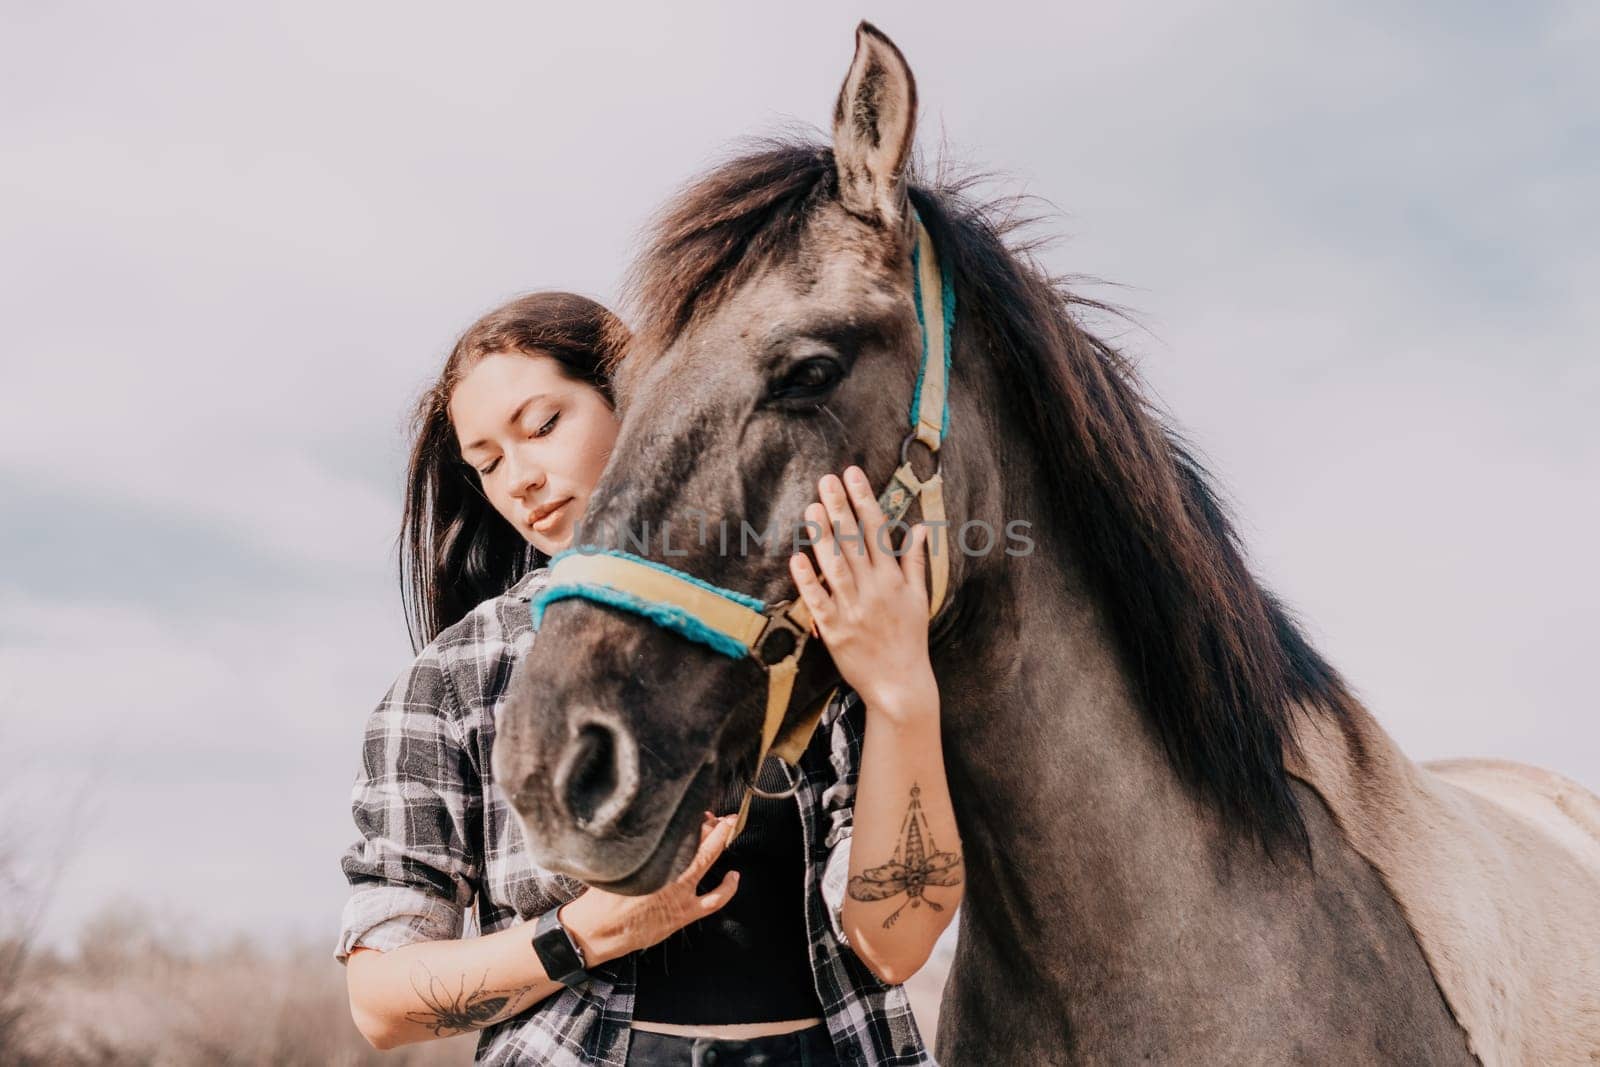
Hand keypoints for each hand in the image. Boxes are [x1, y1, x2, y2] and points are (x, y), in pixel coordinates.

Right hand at [557, 813, 739, 964]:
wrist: (598, 932)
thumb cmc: (602, 899)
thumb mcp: (614, 865)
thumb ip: (633, 848)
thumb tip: (643, 830)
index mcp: (653, 860)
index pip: (680, 831)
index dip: (693, 819)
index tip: (699, 811)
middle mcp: (670, 875)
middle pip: (697, 841)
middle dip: (711, 826)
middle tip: (717, 817)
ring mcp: (681, 895)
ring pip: (708, 863)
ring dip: (720, 845)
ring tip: (727, 832)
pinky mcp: (685, 914)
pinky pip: (715, 900)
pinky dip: (728, 888)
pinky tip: (734, 876)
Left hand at [788, 465, 937, 722]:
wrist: (900, 684)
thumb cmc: (909, 639)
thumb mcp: (919, 597)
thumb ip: (915, 561)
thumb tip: (920, 528)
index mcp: (893, 578)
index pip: (876, 530)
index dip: (864, 500)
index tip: (852, 474)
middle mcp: (873, 588)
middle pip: (854, 541)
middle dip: (840, 508)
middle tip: (826, 480)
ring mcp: (852, 608)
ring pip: (835, 565)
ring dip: (823, 536)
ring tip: (811, 508)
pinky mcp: (834, 630)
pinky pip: (819, 601)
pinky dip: (808, 580)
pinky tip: (797, 558)